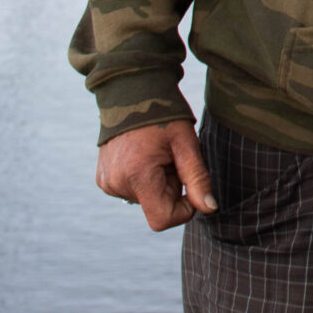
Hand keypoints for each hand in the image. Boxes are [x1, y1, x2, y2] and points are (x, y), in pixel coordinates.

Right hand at [96, 119, 215, 231]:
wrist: (131, 93)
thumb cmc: (163, 116)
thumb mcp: (187, 144)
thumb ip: (198, 178)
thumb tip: (209, 208)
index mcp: (137, 176)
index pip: (163, 219)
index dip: (183, 208)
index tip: (190, 185)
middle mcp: (116, 184)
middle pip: (156, 206)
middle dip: (170, 187)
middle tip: (170, 158)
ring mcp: (107, 182)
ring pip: (145, 199)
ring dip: (157, 182)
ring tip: (156, 154)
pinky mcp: (103, 179)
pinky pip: (131, 190)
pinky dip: (142, 179)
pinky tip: (143, 156)